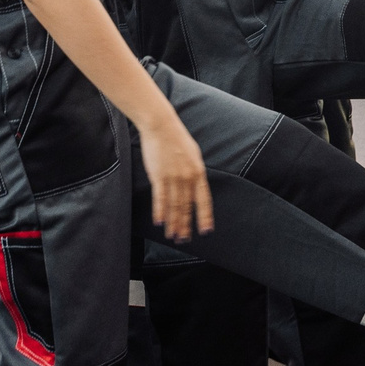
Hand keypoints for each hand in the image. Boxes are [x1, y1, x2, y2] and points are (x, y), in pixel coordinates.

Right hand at [136, 105, 213, 242]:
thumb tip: (196, 184)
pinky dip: (160, 211)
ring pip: (174, 206)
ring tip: (172, 235)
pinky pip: (161, 198)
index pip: (204, 200)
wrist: (161, 126)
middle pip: (187, 207)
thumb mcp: (193, 154)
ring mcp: (173, 177)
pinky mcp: (159, 176)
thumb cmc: (177, 138)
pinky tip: (160, 222)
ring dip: (173, 222)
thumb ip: (195, 171)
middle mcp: (188, 177)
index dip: (205, 216)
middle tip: (184, 240)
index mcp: (198, 172)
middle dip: (186, 225)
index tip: (206, 230)